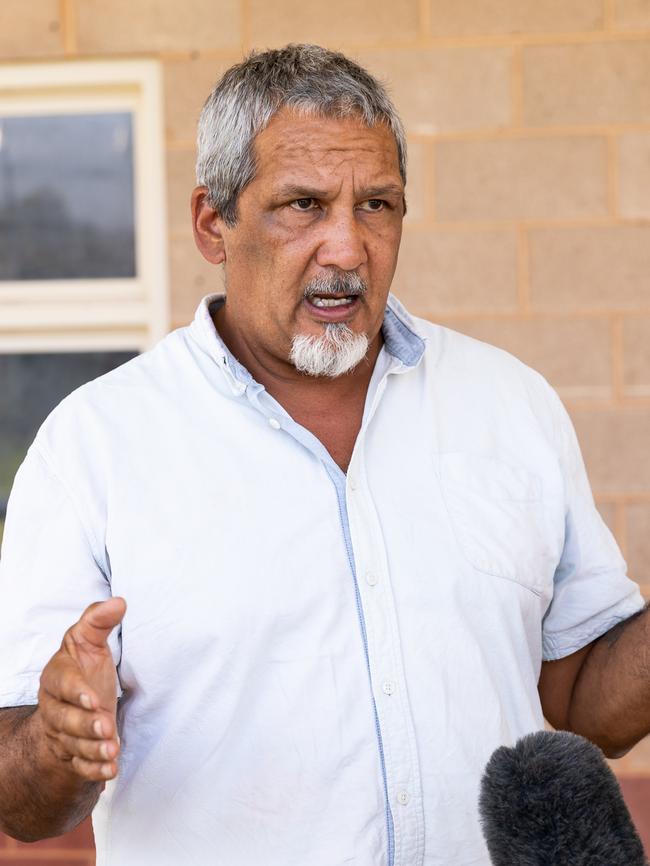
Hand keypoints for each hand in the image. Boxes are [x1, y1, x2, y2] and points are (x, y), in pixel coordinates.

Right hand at [37, 597, 126, 782]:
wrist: (75, 704)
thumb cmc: (83, 668)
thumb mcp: (89, 640)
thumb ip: (98, 620)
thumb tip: (119, 601)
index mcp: (57, 676)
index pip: (63, 684)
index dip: (77, 693)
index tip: (94, 699)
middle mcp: (55, 708)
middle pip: (66, 720)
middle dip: (86, 725)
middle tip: (106, 727)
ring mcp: (63, 734)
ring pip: (74, 745)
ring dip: (93, 749)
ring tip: (111, 750)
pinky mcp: (75, 754)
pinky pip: (81, 766)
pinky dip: (95, 770)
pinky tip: (112, 770)